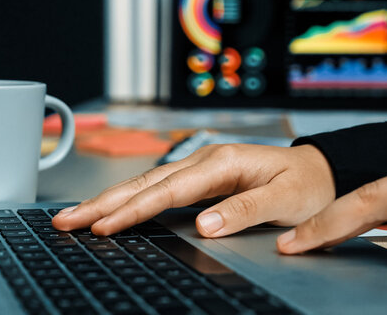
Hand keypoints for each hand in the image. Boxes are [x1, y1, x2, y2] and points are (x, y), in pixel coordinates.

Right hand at [52, 144, 335, 237]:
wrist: (321, 170)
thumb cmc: (306, 185)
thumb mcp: (286, 199)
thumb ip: (246, 210)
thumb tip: (206, 225)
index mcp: (222, 163)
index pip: (169, 190)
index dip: (134, 209)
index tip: (105, 226)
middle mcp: (206, 161)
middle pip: (146, 184)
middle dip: (103, 203)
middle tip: (66, 220)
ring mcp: (201, 168)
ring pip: (146, 184)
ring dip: (110, 200)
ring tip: (76, 215)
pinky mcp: (201, 178)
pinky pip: (158, 189)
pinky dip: (130, 200)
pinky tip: (113, 209)